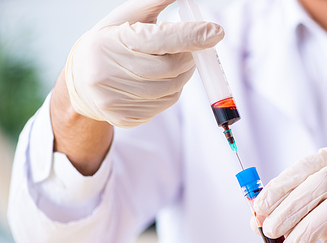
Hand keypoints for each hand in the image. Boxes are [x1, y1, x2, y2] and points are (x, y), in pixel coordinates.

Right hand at [65, 0, 223, 127]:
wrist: (80, 82)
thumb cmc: (110, 43)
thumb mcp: (126, 18)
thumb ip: (155, 5)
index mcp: (112, 41)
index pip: (159, 39)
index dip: (190, 36)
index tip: (216, 32)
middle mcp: (109, 72)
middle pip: (171, 68)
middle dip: (188, 58)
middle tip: (188, 50)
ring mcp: (115, 99)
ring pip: (172, 90)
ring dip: (181, 76)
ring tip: (168, 65)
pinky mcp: (124, 118)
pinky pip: (164, 106)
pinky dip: (170, 92)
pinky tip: (156, 83)